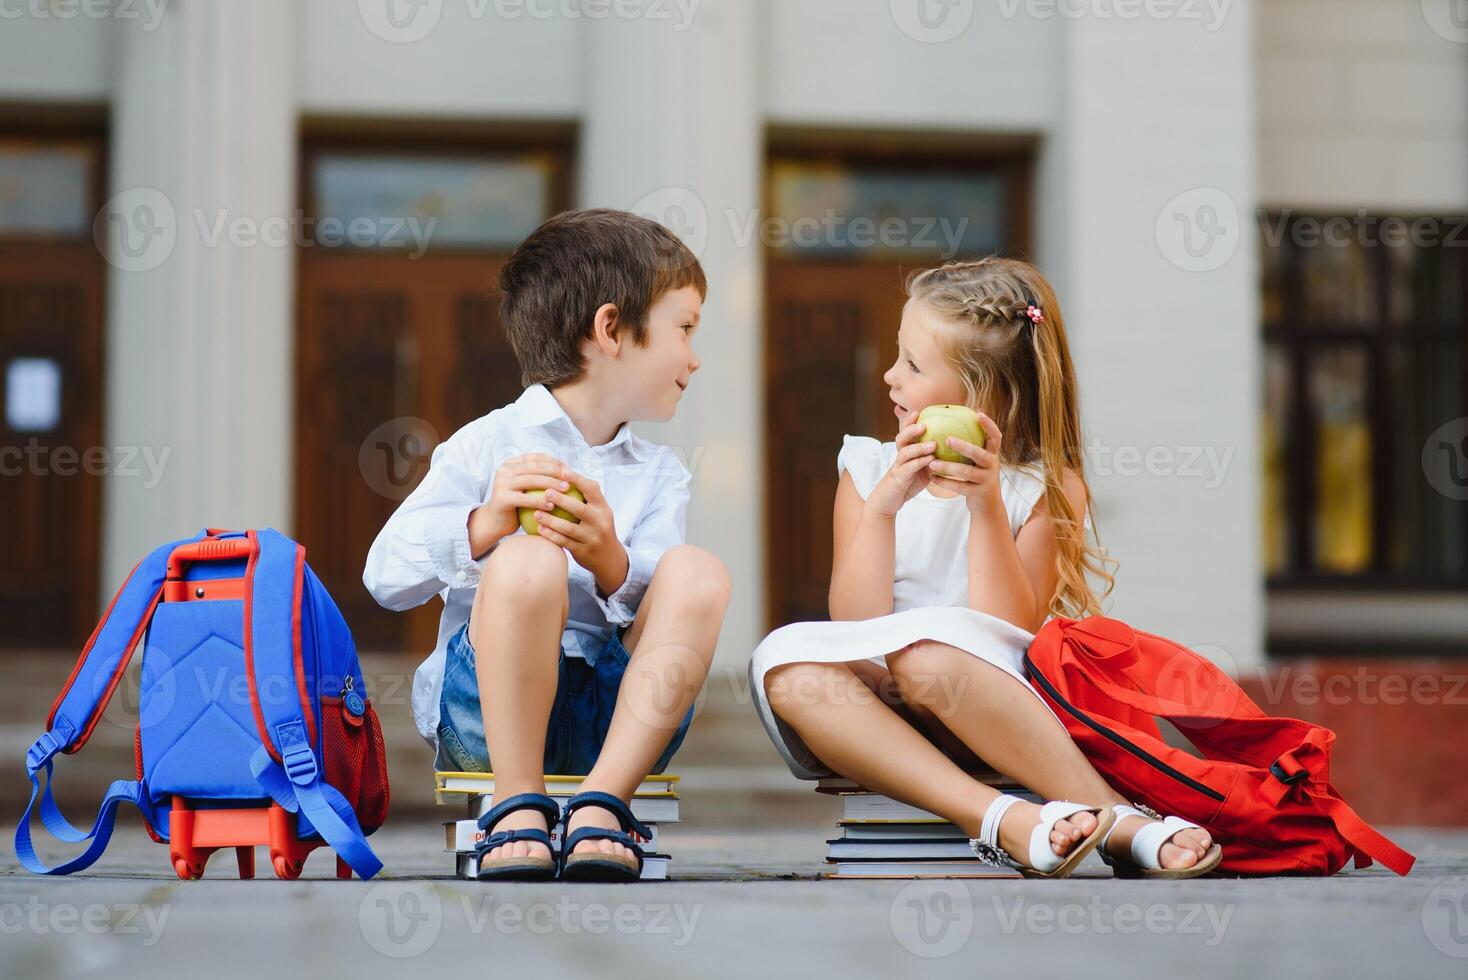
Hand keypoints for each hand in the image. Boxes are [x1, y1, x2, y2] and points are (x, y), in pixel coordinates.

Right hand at [470, 453, 573, 555]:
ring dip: (551, 484)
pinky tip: (552, 506)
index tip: (569, 469)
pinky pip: (525, 499)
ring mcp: (502, 483)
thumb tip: (568, 471)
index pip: (536, 457)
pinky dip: (540, 501)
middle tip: (571, 478)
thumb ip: (539, 477)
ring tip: (566, 490)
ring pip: (531, 480)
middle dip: (555, 471)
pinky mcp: (502, 498)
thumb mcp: (526, 487)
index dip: (554, 461)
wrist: (495, 522)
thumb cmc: (517, 505)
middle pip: (535, 467)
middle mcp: (505, 470)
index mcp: (511, 464)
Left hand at [528, 470, 628, 596]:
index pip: (592, 489)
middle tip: (545, 492)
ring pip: (569, 528)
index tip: (562, 471)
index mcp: (604, 508)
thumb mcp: (600, 511)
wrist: (609, 558)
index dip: (577, 479)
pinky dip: (550, 535)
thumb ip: (586, 497)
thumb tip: (564, 472)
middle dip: (561, 500)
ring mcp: (592, 538)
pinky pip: (564, 542)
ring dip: (550, 520)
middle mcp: (600, 522)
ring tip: (536, 512)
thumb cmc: (598, 528)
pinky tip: (539, 529)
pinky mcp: (584, 551)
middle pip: (579, 509)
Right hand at [865, 412, 938, 518]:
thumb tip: (953, 450)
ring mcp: (899, 466)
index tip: (919, 412)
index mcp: (905, 451)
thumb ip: (932, 459)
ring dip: (919, 446)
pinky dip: (919, 463)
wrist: (890, 500)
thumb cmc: (909, 482)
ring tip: (933, 444)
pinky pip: (908, 468)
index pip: (906, 433)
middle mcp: (900, 456)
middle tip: (924, 424)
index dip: (910, 421)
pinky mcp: (900, 478)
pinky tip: (930, 460)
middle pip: (901, 438)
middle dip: (911, 429)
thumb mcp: (922, 468)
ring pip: (905, 452)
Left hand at [924, 411, 1004, 517]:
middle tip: (947, 440)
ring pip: (967, 471)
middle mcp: (993, 465)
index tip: (978, 413)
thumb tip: (956, 421)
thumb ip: (973, 446)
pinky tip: (932, 478)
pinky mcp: (978, 493)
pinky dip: (945, 482)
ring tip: (932, 462)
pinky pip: (959, 486)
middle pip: (980, 454)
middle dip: (964, 446)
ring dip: (948, 467)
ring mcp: (986, 480)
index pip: (996, 437)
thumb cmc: (978, 477)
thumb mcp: (980, 462)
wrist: (988, 505)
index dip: (989, 425)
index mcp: (993, 454)